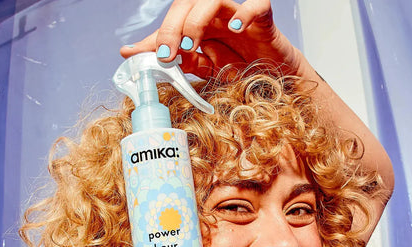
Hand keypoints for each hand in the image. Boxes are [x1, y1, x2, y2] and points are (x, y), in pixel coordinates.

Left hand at [120, 0, 304, 78]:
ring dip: (196, 21)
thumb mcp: (206, 69)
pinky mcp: (263, 19)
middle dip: (171, 28)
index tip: (136, 54)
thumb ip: (180, 62)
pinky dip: (246, 12)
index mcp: (200, 27)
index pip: (172, 22)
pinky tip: (235, 28)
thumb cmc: (241, 67)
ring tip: (190, 46)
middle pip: (187, 4)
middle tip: (166, 54)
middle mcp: (215, 17)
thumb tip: (138, 55)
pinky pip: (257, 3)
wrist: (275, 75)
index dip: (154, 36)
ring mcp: (238, 15)